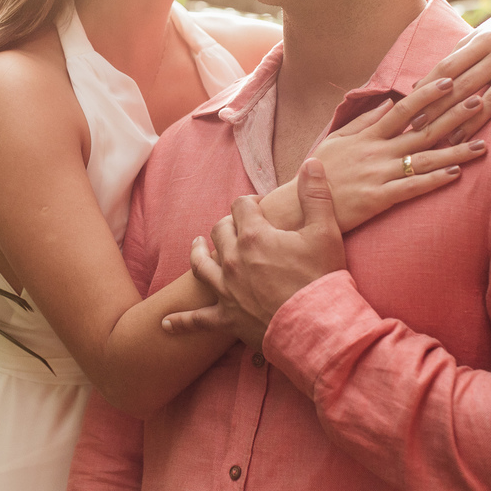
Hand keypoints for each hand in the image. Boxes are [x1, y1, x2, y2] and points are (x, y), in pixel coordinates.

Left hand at [163, 158, 344, 335]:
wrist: (316, 328)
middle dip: (227, 224)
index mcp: (253, 235)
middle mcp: (233, 259)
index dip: (251, 202)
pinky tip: (165, 322)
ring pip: (200, 265)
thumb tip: (311, 162)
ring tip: (197, 246)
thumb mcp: (325, 231)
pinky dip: (181, 321)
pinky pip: (197, 320)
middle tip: (238, 227)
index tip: (261, 205)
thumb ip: (315, 193)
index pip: (241, 205)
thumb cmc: (321, 279)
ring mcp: (226, 289)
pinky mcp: (226, 318)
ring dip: (198, 254)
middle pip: (219, 231)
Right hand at [310, 78, 488, 232]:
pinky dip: (434, 181)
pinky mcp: (377, 199)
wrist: (300, 206)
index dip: (427, 94)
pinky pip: (411, 188)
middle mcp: (376, 152)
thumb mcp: (337, 140)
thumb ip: (363, 120)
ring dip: (455, 151)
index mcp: (367, 136)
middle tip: (480, 102)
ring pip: (424, 160)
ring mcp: (378, 175)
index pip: (402, 109)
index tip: (450, 80)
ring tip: (483, 144)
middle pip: (422, 130)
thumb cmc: (319, 172)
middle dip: (453, 116)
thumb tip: (388, 101)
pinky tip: (455, 174)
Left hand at [411, 0, 490, 143]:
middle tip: (424, 131)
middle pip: (467, 84)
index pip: (449, 68)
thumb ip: (453, 60)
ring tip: (456, 139)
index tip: (412, 111)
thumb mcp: (477, 38)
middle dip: (443, 110)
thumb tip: (418, 86)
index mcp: (481, 41)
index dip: (429, 90)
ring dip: (474, 118)